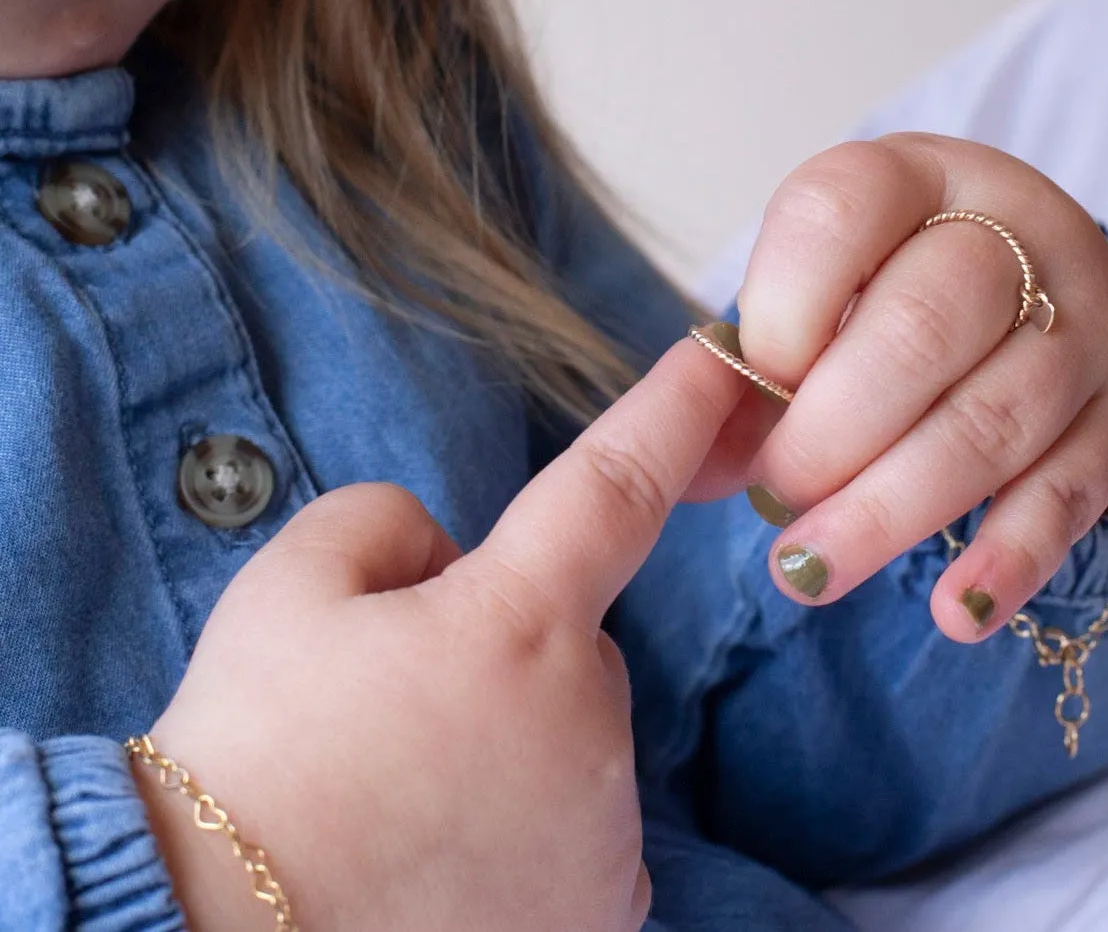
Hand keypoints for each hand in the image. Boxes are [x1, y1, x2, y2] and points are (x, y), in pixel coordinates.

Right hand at [136, 340, 745, 931]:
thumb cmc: (253, 752)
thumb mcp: (294, 582)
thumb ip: (394, 523)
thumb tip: (450, 561)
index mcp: (520, 623)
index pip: (619, 482)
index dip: (679, 408)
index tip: (729, 356)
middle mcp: (590, 721)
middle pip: (572, 635)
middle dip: (506, 637)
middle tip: (395, 698)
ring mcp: (604, 825)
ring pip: (574, 727)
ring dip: (516, 730)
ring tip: (405, 785)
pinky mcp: (604, 909)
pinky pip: (584, 816)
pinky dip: (533, 814)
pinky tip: (448, 847)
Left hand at [687, 133, 1107, 638]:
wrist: (1033, 284)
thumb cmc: (890, 285)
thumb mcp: (821, 282)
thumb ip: (755, 359)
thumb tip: (688, 464)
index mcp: (914, 176)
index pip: (839, 214)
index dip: (781, 311)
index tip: (754, 384)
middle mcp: (1016, 232)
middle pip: (918, 332)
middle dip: (827, 433)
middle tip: (773, 493)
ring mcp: (1084, 321)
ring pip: (987, 423)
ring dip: (887, 512)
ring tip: (808, 568)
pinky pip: (1067, 494)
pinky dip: (1005, 560)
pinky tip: (953, 614)